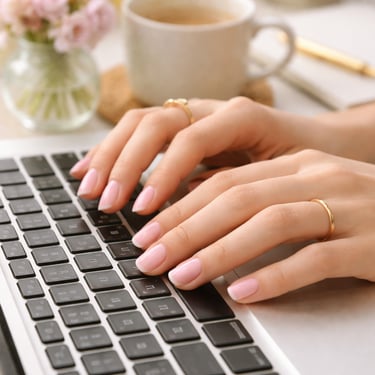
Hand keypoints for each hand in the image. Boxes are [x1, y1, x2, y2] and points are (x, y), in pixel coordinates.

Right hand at [70, 97, 347, 212]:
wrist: (312, 143)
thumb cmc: (300, 161)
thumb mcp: (279, 175)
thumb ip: (235, 185)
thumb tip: (183, 208)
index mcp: (239, 116)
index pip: (188, 139)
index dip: (163, 173)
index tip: (144, 209)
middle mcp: (210, 109)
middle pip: (155, 124)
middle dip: (126, 164)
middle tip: (107, 202)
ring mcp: (193, 114)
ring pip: (139, 123)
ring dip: (110, 155)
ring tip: (89, 188)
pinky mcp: (182, 127)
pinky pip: (140, 131)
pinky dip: (114, 150)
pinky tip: (92, 168)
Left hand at [132, 150, 374, 302]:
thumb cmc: (353, 207)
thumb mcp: (301, 190)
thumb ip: (256, 194)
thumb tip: (199, 205)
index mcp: (294, 164)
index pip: (224, 181)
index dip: (180, 207)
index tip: (147, 232)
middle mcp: (316, 177)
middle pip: (237, 199)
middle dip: (186, 229)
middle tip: (149, 258)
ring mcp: (345, 208)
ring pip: (270, 224)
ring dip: (219, 252)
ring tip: (182, 276)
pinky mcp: (371, 244)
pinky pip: (315, 260)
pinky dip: (275, 276)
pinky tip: (242, 292)